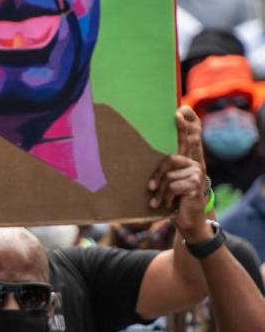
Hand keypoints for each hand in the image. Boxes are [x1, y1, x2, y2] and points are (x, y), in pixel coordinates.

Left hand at [147, 106, 210, 240]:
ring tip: (159, 201)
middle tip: (151, 185)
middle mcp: (193, 164)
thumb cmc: (171, 200)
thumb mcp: (164, 184)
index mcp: (184, 162)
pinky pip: (172, 186)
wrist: (186, 220)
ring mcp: (196, 173)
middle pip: (168, 160)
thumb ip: (160, 171)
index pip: (184, 141)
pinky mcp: (195, 184)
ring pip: (167, 176)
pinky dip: (166, 197)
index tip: (178, 112)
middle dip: (158, 174)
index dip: (183, 127)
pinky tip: (168, 204)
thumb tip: (135, 156)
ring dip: (160, 191)